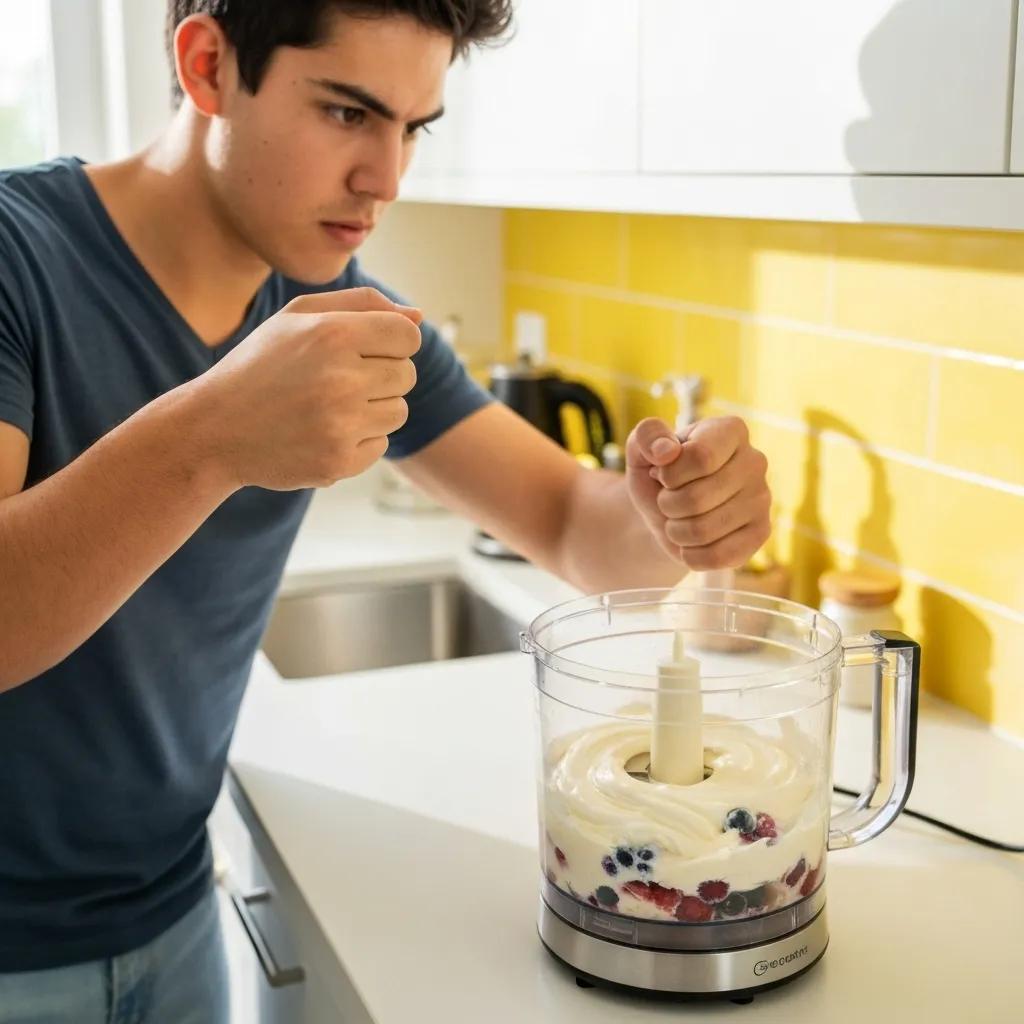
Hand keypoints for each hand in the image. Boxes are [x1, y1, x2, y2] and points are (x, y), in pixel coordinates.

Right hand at [196, 287, 421, 489]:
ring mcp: (341, 425)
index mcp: (333, 335)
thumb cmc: (260, 366)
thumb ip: (362, 305)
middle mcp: (341, 380)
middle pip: (407, 375)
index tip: (368, 349)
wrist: (213, 430)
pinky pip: (379, 445)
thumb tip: (419, 317)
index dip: (393, 342)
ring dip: (373, 408)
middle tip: (338, 379)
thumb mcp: (297, 318)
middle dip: (382, 375)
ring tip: (328, 405)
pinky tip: (321, 432)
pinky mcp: (338, 462)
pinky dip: (358, 440)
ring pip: (398, 412)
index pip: (409, 337)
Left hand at [625, 416, 770, 570]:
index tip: (663, 474)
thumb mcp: (640, 451)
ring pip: (704, 530)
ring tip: (677, 520)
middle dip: (667, 506)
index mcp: (730, 430)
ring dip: (676, 531)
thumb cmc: (657, 477)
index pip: (700, 457)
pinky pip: (718, 556)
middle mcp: (755, 460)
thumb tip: (666, 451)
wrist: (666, 515)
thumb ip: (646, 437)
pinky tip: (691, 543)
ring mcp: (762, 499)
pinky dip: (691, 555)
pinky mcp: (760, 533)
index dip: (670, 475)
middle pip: (697, 498)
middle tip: (667, 502)